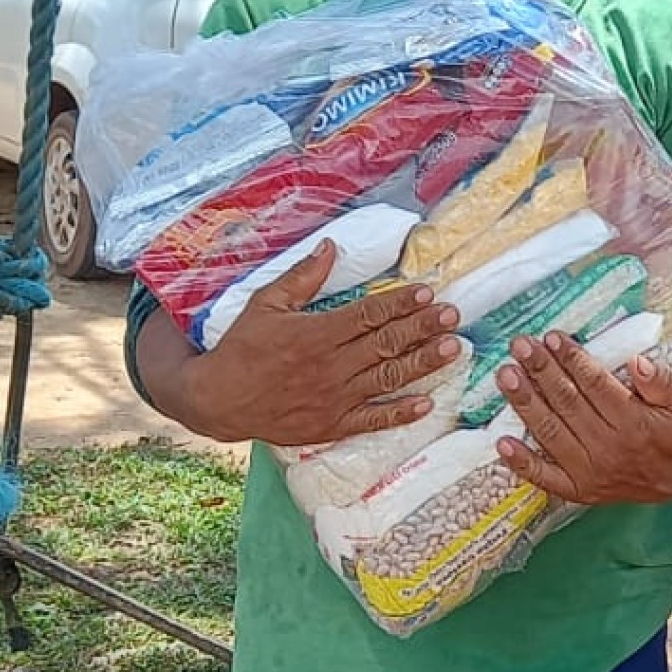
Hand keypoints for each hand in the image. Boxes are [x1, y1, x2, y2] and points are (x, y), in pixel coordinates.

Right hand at [179, 238, 461, 447]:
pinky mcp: (332, 424)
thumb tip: (330, 246)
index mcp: (317, 333)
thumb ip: (302, 277)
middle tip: (453, 316)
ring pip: (387, 378)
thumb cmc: (241, 348)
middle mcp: (331, 365)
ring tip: (452, 350)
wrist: (218, 400)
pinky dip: (400, 413)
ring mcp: (334, 398)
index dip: (400, 303)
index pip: (369, 314)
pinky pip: (372, 420)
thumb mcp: (265, 304)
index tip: (427, 293)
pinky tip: (427, 404)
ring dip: (422, 364)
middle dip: (422, 328)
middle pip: (385, 343)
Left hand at [493, 332, 671, 506]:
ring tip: (506, 375)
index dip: (573, 360)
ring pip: (551, 432)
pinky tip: (502, 442)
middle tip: (520, 346)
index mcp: (633, 423)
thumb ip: (662, 382)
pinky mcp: (577, 489)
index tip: (552, 338)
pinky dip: (522, 462)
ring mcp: (589, 472)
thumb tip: (638, 361)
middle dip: (541, 371)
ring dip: (525, 403)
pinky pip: (545, 478)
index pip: (596, 385)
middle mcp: (608, 448)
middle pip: (568, 403)